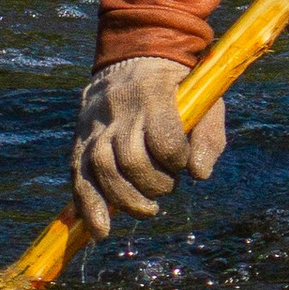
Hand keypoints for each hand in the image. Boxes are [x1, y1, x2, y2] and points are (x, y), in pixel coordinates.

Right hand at [69, 57, 226, 235]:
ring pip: (103, 171)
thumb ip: (209, 137)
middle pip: (131, 160)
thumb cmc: (180, 89)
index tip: (183, 162)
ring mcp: (95, 126)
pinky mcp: (80, 141)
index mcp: (153, 93)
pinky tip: (101, 231)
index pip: (163, 140)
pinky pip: (79, 178)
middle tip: (168, 184)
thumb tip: (198, 175)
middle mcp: (119, 109)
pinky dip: (90, 208)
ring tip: (148, 208)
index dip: (177, 161)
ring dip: (128, 200)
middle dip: (155, 184)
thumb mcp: (205, 100)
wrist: (133, 58)